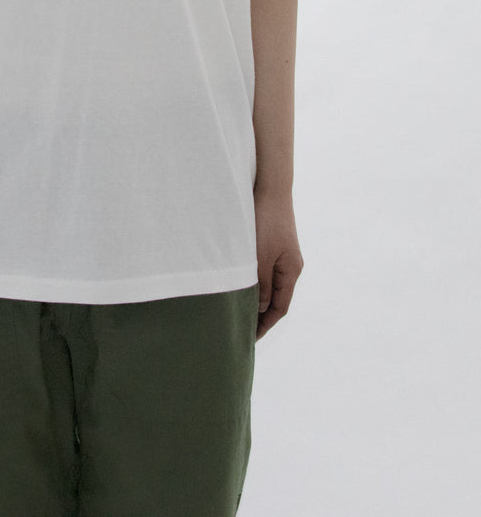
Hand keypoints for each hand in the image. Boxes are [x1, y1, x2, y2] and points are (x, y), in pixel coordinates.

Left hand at [253, 188, 303, 339]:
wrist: (270, 187)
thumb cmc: (265, 221)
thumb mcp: (260, 257)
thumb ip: (260, 285)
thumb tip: (259, 309)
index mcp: (291, 271)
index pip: (279, 307)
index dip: (265, 325)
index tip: (249, 339)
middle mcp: (290, 265)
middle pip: (275, 298)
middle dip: (259, 315)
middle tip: (239, 330)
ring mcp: (282, 254)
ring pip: (268, 284)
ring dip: (255, 298)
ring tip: (235, 311)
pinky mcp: (272, 243)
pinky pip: (264, 270)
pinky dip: (253, 282)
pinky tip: (238, 284)